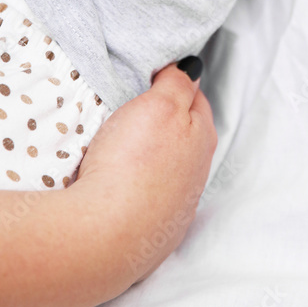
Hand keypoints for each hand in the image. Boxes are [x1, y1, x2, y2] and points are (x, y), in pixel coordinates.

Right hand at [73, 58, 216, 287]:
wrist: (104, 236)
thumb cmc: (132, 162)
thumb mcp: (159, 104)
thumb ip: (178, 83)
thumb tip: (192, 69)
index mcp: (203, 138)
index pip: (197, 99)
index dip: (176, 85)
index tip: (153, 79)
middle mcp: (197, 176)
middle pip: (185, 137)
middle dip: (165, 124)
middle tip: (134, 112)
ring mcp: (177, 211)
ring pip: (168, 172)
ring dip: (151, 161)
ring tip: (122, 152)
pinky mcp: (153, 237)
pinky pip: (149, 203)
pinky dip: (138, 192)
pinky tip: (120, 190)